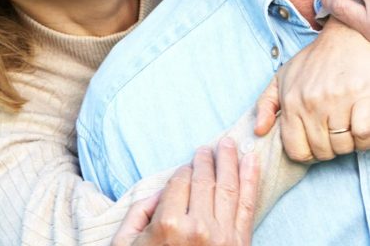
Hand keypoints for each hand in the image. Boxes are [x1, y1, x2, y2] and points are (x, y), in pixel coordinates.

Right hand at [112, 139, 258, 245]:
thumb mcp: (126, 243)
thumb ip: (139, 212)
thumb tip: (161, 191)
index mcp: (168, 224)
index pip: (179, 180)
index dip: (182, 171)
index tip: (184, 169)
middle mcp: (198, 227)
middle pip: (204, 179)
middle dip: (206, 159)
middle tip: (207, 147)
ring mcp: (222, 236)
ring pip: (228, 186)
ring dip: (230, 160)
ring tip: (230, 143)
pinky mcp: (240, 244)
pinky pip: (248, 204)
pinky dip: (251, 179)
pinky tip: (251, 160)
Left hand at [255, 17, 369, 159]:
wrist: (344, 38)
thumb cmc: (313, 61)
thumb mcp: (282, 78)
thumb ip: (266, 105)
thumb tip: (258, 131)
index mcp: (292, 101)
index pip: (296, 151)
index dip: (307, 153)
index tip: (315, 142)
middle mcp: (312, 103)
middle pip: (322, 152)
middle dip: (329, 147)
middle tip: (333, 129)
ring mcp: (338, 101)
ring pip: (344, 147)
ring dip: (349, 141)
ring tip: (346, 122)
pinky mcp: (363, 98)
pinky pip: (363, 135)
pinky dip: (365, 135)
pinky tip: (360, 120)